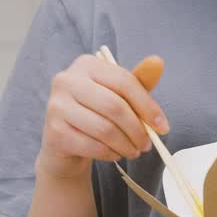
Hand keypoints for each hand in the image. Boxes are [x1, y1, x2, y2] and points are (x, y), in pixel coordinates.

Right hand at [35, 54, 168, 180]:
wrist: (64, 143)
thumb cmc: (96, 113)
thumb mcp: (119, 94)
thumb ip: (139, 80)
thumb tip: (158, 62)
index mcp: (86, 64)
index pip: (124, 81)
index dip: (147, 106)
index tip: (163, 127)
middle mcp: (66, 80)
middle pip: (115, 106)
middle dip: (137, 130)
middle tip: (147, 145)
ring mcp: (56, 106)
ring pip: (105, 129)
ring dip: (126, 145)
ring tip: (133, 151)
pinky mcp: (54, 132)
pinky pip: (93, 146)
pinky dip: (110, 154)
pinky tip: (114, 154)